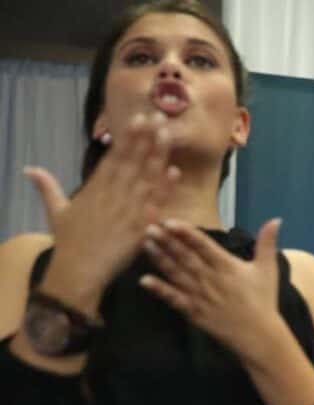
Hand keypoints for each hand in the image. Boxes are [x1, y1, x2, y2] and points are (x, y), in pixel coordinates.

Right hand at [25, 112, 177, 312]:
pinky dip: (164, 188)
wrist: (78, 271)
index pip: (115, 157)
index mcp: (94, 188)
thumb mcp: (56, 212)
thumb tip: (30, 169)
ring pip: (146, 177)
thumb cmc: (69, 243)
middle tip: (160, 114)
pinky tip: (174, 172)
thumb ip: (47, 188)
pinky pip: (155, 204)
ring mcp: (127, 209)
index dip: (129, 137)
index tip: (140, 118)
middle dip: (146, 137)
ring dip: (158, 154)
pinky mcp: (139, 227)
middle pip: (132, 160)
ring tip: (168, 133)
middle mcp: (111, 194)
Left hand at [140, 218, 284, 363]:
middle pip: (185, 257)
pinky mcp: (194, 312)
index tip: (170, 222)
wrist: (259, 335)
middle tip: (150, 228)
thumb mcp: (268, 269)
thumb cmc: (263, 301)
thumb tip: (276, 219)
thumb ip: (267, 243)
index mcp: (228, 267)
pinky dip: (159, 290)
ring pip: (176, 274)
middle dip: (167, 242)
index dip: (186, 233)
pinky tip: (144, 280)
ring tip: (146, 244)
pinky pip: (174, 299)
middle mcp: (211, 279)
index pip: (204, 245)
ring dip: (160, 259)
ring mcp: (201, 296)